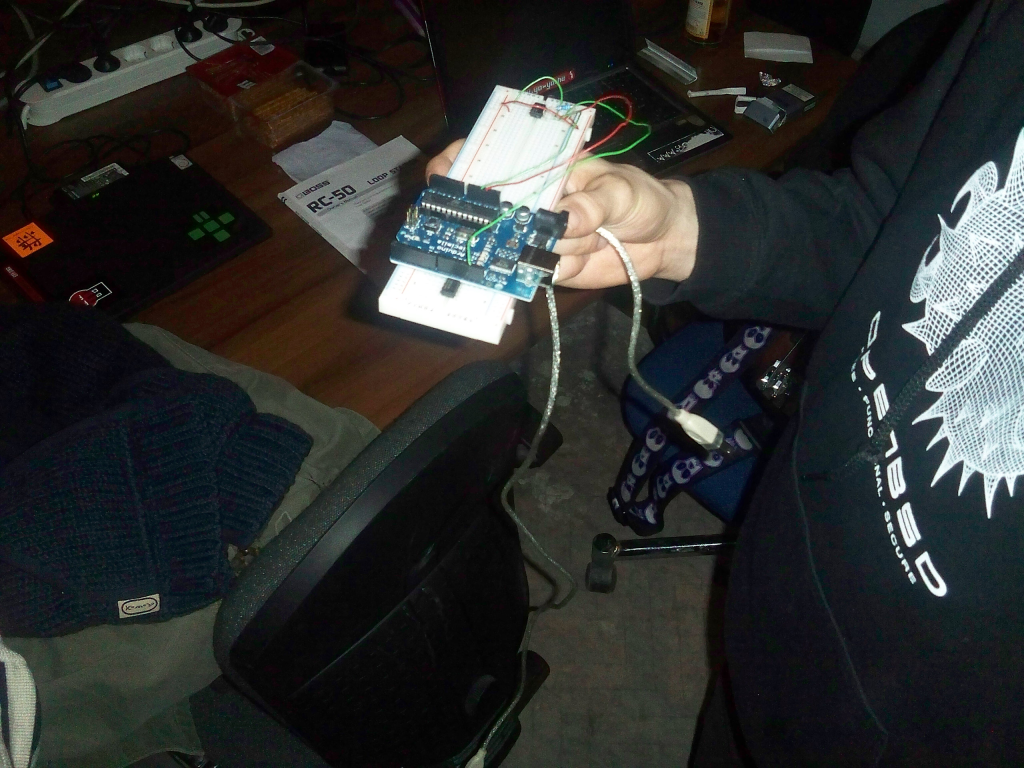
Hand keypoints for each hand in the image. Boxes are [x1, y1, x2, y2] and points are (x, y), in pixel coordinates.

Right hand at [423, 141, 697, 288]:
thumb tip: (564, 220)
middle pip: (486, 209)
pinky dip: (549, 271)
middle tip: (510, 225)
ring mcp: (534, 236)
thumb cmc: (641, 198)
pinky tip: (576, 261)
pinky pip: (533, 272)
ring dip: (553, 247)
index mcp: (543, 168)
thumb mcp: (621, 190)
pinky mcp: (545, 266)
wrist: (664, 241)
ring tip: (596, 237)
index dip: (459, 163)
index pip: (491, 158)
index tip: (444, 174)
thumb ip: (592, 203)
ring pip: (517, 245)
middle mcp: (530, 201)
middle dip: (487, 220)